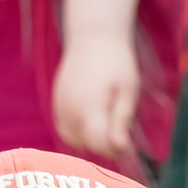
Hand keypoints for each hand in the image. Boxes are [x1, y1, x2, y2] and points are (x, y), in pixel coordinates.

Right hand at [52, 35, 141, 163]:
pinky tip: (93, 118)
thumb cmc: (116, 62)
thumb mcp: (128, 91)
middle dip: (105, 145)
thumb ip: (121, 121)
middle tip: (121, 132)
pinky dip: (78, 131)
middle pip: (87, 145)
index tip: (131, 146)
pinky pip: (65, 129)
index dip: (117, 150)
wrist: (93, 36)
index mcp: (89, 106)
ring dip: (91, 140)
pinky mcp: (56, 102)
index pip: (100, 144)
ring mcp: (60, 106)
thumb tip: (122, 149)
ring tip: (107, 122)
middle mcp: (70, 109)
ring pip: (73, 140)